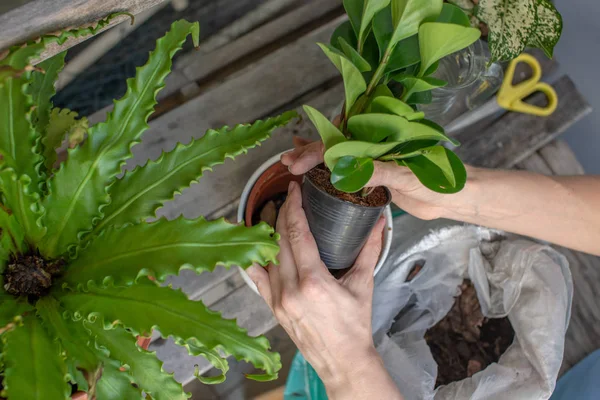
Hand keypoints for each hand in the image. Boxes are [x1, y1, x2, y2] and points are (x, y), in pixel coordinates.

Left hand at [247, 180, 401, 398]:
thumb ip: (370, 250)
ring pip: (267, 255)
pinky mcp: (272, 307)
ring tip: (276, 214)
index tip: (294, 189)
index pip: (297, 232)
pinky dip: (257, 258)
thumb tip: (380, 223)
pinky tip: (257, 242)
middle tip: (289, 197)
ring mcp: (277, 299)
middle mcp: (290, 289)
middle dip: (282, 212)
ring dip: (270, 231)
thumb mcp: (363, 285)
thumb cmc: (354, 326)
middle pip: (279, 239)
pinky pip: (257, 277)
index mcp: (313, 281)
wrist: (342, 360)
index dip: (294, 206)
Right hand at [281, 138, 454, 219]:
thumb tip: (346, 169)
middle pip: (334, 143)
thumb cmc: (438, 182)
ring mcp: (373, 161)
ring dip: (314, 158)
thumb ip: (378, 170)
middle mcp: (373, 146)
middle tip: (288, 161)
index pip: (341, 141)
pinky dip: (329, 169)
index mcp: (381, 138)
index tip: (298, 162)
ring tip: (291, 161)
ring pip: (337, 155)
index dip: (316, 150)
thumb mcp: (407, 175)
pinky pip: (347, 169)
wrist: (453, 198)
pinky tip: (314, 168)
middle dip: (309, 150)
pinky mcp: (374, 176)